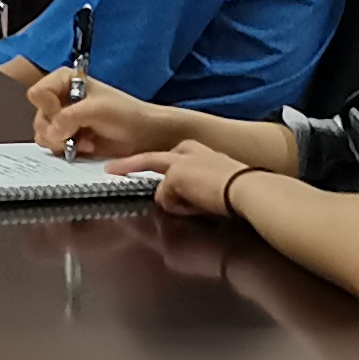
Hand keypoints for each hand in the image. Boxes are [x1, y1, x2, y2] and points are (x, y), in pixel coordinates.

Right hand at [32, 81, 186, 162]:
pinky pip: (51, 146)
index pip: (38, 93)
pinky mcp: (67, 137)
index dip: (49, 107)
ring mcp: (62, 119)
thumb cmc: (125, 115)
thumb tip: (50, 133)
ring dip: (60, 141)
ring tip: (82, 141)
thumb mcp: (96, 110)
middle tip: (74, 133)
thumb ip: (68, 118)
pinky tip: (84, 147)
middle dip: (55, 129)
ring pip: (42, 133)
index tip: (67, 114)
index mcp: (65, 81)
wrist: (145, 136)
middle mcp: (60, 98)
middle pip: (38, 116)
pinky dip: (65, 149)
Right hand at [131, 141, 246, 220]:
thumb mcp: (175, 182)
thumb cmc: (209, 182)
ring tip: (181, 205)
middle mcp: (196, 154)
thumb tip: (166, 198)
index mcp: (180, 152)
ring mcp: (215, 165)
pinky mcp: (228, 179)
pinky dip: (197, 197)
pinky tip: (200, 207)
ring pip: (187, 176)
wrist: (247, 191)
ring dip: (181, 190)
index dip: (128, 166)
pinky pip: (203, 189)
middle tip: (155, 190)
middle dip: (160, 175)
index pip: (147, 160)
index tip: (111, 169)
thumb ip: (164, 190)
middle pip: (169, 163)